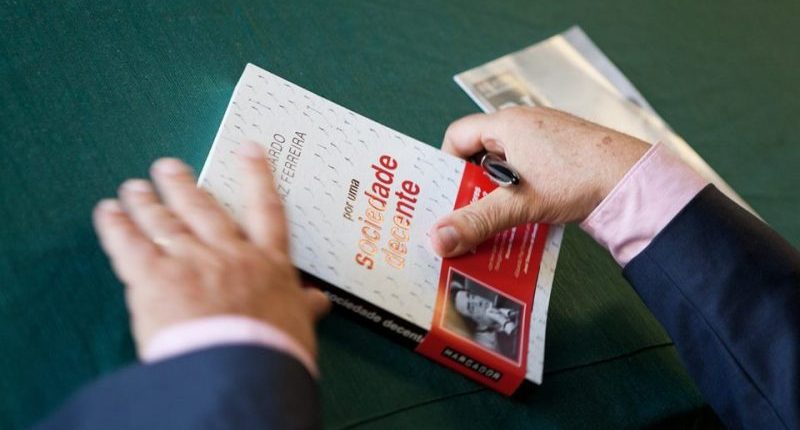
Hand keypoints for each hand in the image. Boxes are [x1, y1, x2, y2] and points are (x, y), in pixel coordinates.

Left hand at [92, 144, 328, 357]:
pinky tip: (109, 213)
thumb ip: (302, 309)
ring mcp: (191, 261)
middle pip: (204, 210)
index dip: (256, 177)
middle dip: (184, 186)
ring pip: (166, 222)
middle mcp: (229, 253)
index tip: (249, 151)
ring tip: (135, 187)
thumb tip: (319, 301)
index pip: (264, 211)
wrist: (240, 368)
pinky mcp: (155, 278)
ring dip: (148, 202)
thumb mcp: (298, 327)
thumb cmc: (273, 352)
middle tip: (169, 167)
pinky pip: (131, 245)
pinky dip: (117, 227)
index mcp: (266, 263)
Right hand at [430, 106, 648, 256]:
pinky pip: (530, 171)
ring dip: (500, 192)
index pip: (458, 135)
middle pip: (481, 152)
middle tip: (468, 212)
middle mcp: (526, 124)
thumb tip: (438, 239)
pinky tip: (528, 214)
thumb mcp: (519, 203)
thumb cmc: (579, 177)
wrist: (635, 180)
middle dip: (473, 184)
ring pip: (508, 165)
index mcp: (508, 123)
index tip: (447, 193)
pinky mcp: (564, 155)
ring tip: (498, 218)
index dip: (447, 164)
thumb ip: (476, 221)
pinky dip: (522, 192)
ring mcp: (547, 138)